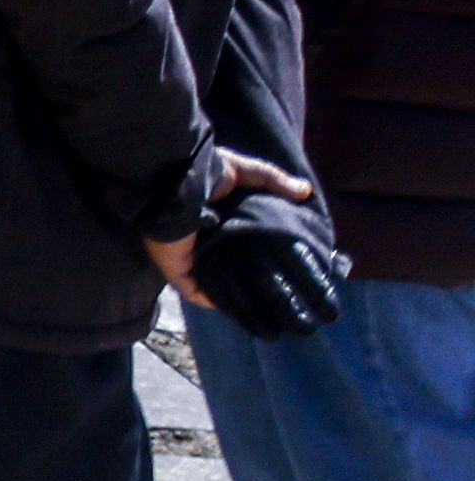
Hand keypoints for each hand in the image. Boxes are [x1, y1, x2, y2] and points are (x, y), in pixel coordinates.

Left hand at [153, 154, 317, 293]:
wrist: (174, 184)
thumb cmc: (206, 175)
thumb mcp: (243, 171)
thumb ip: (272, 181)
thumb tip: (306, 192)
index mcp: (214, 218)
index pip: (238, 242)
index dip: (261, 253)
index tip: (289, 266)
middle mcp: (200, 239)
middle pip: (227, 265)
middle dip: (249, 278)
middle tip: (281, 292)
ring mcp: (187, 256)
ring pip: (212, 281)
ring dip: (233, 293)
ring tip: (265, 306)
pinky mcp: (176, 268)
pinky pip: (194, 292)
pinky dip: (211, 300)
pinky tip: (236, 309)